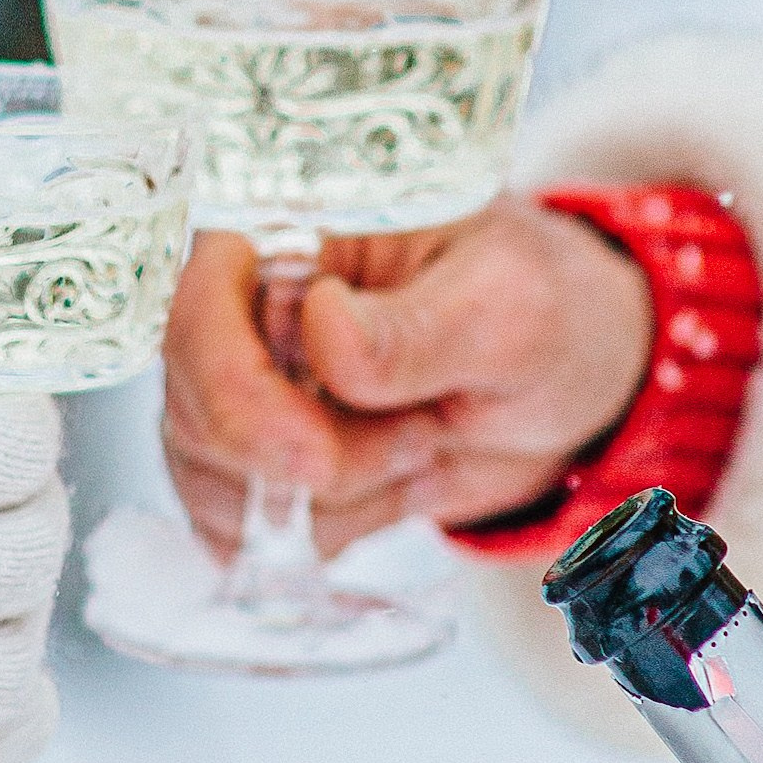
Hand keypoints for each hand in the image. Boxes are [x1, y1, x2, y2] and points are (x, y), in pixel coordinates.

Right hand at [162, 196, 653, 557]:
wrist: (570, 380)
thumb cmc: (546, 308)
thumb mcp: (511, 309)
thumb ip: (418, 329)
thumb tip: (323, 330)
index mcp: (292, 231)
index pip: (194, 305)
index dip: (234, 393)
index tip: (316, 458)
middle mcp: (248, 306)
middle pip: (193, 408)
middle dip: (303, 461)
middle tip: (418, 440)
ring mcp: (246, 386)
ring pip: (212, 478)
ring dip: (328, 499)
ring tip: (421, 443)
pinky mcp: (259, 460)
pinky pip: (241, 526)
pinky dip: (325, 532)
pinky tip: (397, 484)